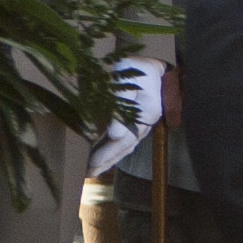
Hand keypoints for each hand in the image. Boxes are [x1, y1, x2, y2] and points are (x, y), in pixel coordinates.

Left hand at [88, 55, 172, 179]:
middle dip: (105, 160)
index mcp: (145, 113)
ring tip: (91, 172)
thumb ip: (124, 101)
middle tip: (88, 172)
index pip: (125, 137)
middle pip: (124, 147)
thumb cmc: (139, 70)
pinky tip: (101, 161)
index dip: (108, 151)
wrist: (154, 70)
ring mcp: (141, 126)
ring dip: (108, 160)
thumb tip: (116, 132)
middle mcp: (144, 123)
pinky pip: (124, 143)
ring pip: (124, 148)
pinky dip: (112, 153)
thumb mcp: (131, 77)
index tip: (93, 160)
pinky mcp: (135, 125)